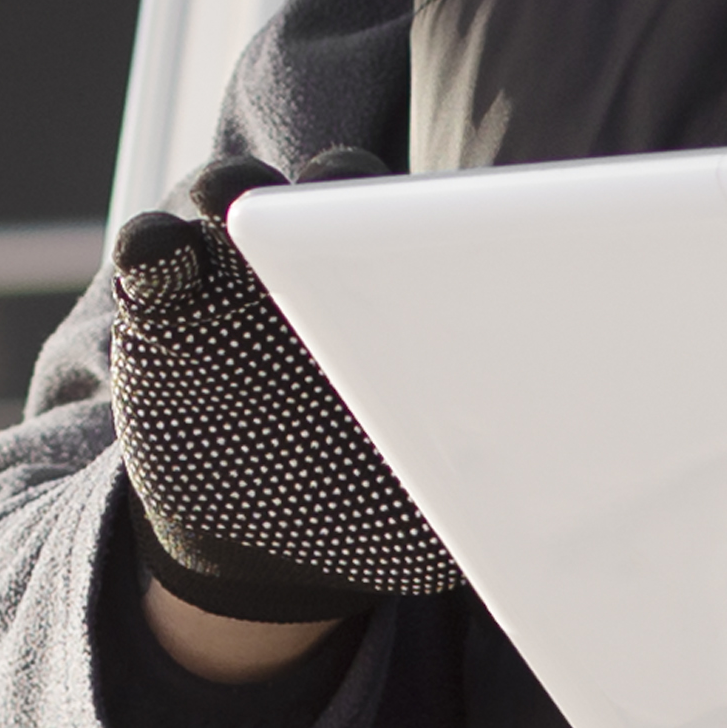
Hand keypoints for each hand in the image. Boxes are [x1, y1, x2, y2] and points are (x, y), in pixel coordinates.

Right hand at [97, 174, 457, 633]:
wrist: (261, 544)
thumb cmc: (369, 513)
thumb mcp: (433, 517)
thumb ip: (487, 498)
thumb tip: (577, 521)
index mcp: (395, 300)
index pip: (417, 236)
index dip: (425, 223)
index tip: (427, 231)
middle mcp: (316, 266)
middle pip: (327, 190)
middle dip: (333, 183)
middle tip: (334, 199)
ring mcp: (233, 274)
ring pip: (232, 196)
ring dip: (231, 188)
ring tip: (231, 202)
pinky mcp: (160, 304)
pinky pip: (150, 250)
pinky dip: (151, 242)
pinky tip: (159, 249)